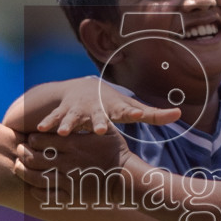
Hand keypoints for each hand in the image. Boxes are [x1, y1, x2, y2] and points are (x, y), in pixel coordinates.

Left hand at [15, 131, 131, 201]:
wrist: (127, 179)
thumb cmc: (116, 152)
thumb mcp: (105, 131)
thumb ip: (87, 123)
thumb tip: (78, 112)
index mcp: (73, 145)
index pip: (41, 140)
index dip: (31, 139)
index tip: (30, 139)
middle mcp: (67, 162)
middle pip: (33, 158)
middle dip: (23, 153)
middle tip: (19, 151)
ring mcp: (68, 181)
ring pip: (35, 177)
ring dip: (23, 171)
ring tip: (18, 167)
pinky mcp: (71, 196)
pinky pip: (47, 195)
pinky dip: (36, 191)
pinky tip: (32, 187)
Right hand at [36, 77, 180, 135]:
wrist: (80, 89)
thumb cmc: (111, 103)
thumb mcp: (130, 108)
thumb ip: (153, 114)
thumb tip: (180, 114)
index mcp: (114, 108)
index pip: (126, 112)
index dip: (131, 112)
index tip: (135, 114)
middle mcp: (95, 109)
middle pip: (98, 117)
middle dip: (98, 123)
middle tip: (101, 130)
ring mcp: (77, 111)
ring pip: (72, 119)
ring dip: (68, 124)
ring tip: (64, 132)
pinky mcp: (62, 114)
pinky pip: (54, 120)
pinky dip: (48, 124)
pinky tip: (40, 131)